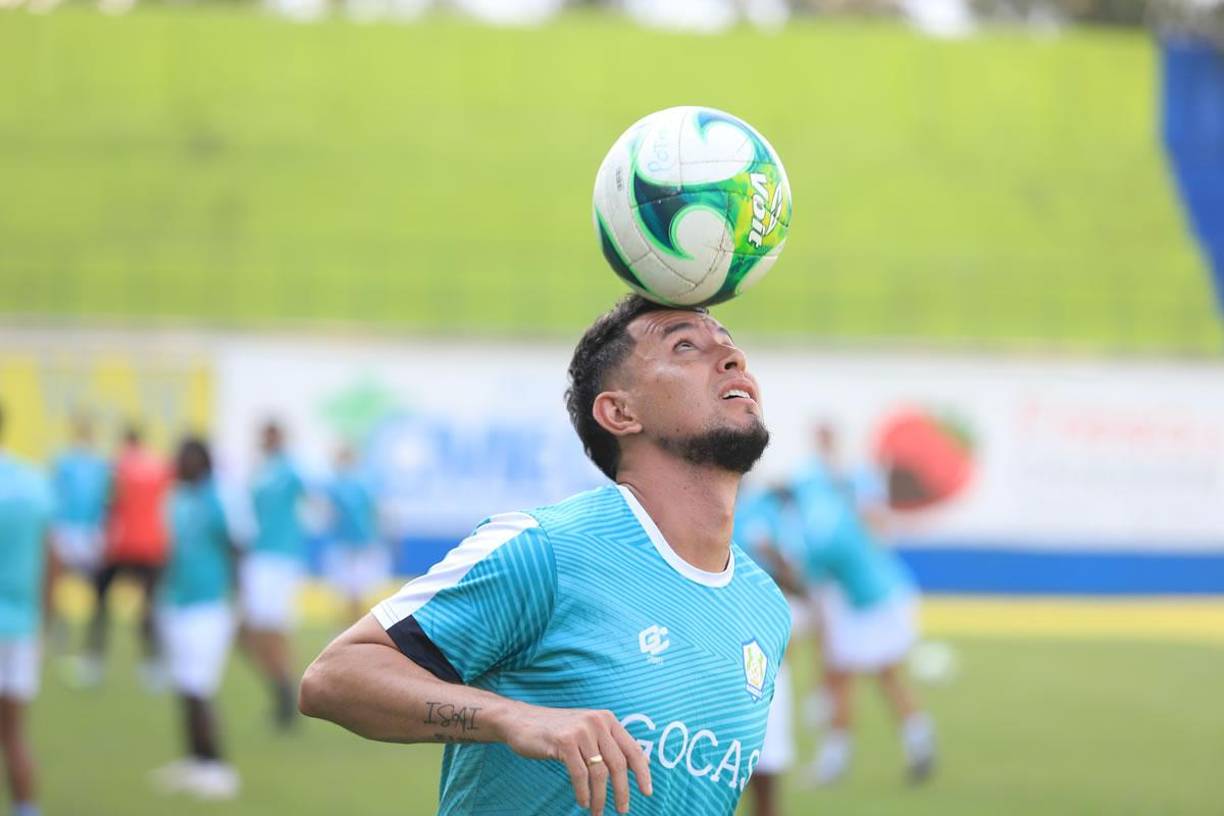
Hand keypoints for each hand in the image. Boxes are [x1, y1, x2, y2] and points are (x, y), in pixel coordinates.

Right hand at [499, 703, 652, 814]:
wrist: (520, 721)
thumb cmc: (556, 730)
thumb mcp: (587, 730)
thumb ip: (611, 743)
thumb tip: (642, 761)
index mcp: (607, 719)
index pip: (632, 748)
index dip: (642, 772)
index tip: (647, 791)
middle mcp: (597, 721)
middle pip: (618, 763)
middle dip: (622, 791)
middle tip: (623, 810)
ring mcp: (581, 730)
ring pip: (599, 772)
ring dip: (600, 797)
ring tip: (598, 811)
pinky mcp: (564, 741)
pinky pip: (580, 774)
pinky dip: (583, 792)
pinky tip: (582, 802)